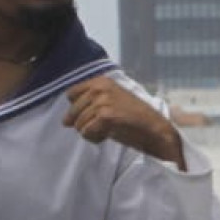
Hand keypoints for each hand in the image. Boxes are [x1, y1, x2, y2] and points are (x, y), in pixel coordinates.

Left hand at [63, 73, 185, 166]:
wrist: (154, 128)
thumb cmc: (133, 117)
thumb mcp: (111, 102)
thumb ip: (89, 105)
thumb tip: (64, 121)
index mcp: (100, 81)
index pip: (71, 94)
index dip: (77, 109)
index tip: (90, 116)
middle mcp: (99, 87)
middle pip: (73, 111)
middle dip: (83, 123)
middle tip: (102, 127)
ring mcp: (102, 101)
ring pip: (79, 124)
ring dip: (90, 132)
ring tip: (106, 131)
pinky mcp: (106, 116)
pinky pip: (86, 132)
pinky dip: (94, 138)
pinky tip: (107, 136)